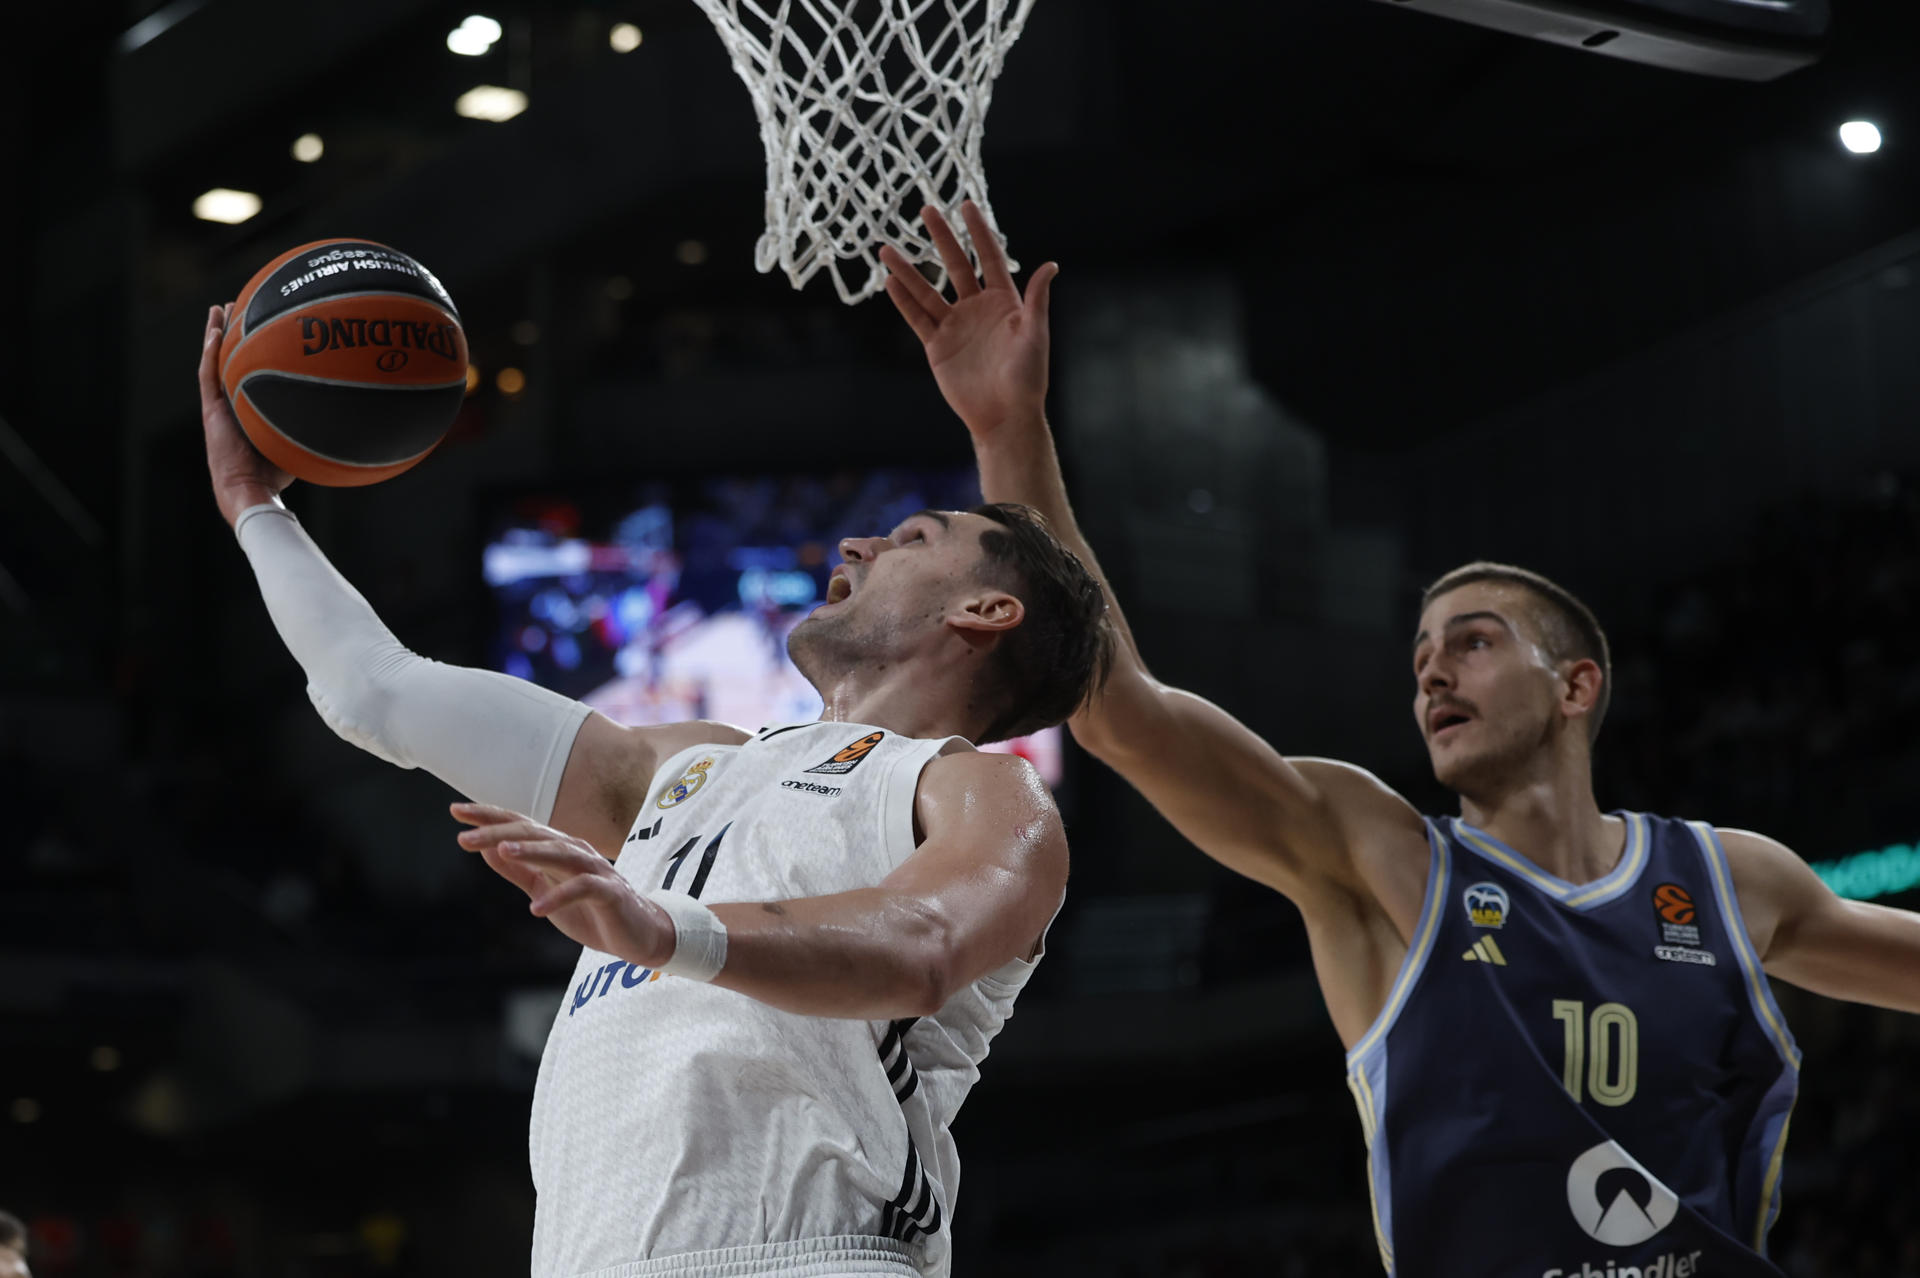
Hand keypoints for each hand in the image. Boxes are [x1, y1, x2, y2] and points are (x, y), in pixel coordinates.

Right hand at [200, 303, 294, 526]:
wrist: (251, 488)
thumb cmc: (278, 472)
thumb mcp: (301, 436)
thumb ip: (316, 419)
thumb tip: (353, 408)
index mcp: (250, 405)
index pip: (252, 369)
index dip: (256, 347)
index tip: (267, 324)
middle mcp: (233, 401)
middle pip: (231, 358)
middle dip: (234, 331)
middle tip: (239, 305)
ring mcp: (219, 404)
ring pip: (214, 360)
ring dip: (216, 333)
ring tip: (220, 308)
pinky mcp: (211, 410)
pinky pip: (208, 375)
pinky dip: (210, 352)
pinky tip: (215, 332)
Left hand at [453, 802, 674, 964]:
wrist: (637, 935)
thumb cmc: (590, 910)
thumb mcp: (545, 889)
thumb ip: (518, 871)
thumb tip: (488, 848)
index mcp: (558, 848)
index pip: (521, 826)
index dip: (490, 818)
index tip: (456, 811)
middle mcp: (576, 851)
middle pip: (536, 834)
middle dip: (500, 833)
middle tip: (464, 837)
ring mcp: (596, 870)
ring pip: (561, 853)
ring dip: (533, 851)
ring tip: (504, 852)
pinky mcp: (611, 893)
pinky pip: (585, 888)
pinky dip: (562, 896)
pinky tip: (537, 908)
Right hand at [879, 201, 1057, 442]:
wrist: (1004, 415)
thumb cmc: (1027, 378)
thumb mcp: (1035, 335)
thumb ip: (1037, 299)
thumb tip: (1051, 265)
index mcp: (1004, 301)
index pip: (989, 257)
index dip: (978, 232)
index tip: (966, 206)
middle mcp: (977, 308)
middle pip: (956, 265)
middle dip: (941, 238)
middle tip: (926, 210)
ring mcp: (955, 326)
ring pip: (927, 291)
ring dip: (908, 270)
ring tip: (886, 249)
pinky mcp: (937, 346)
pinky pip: (918, 318)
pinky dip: (904, 301)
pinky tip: (890, 281)